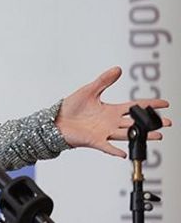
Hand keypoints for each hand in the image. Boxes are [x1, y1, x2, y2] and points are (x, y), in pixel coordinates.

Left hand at [55, 66, 170, 157]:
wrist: (55, 121)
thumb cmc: (70, 107)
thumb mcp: (89, 90)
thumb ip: (104, 81)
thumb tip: (118, 68)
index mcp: (111, 110)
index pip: (135, 106)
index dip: (150, 105)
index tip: (165, 104)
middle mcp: (111, 122)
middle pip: (136, 123)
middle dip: (152, 123)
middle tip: (167, 123)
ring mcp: (104, 132)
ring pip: (127, 135)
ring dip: (142, 135)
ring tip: (157, 135)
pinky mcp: (94, 140)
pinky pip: (107, 147)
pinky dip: (115, 150)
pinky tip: (124, 153)